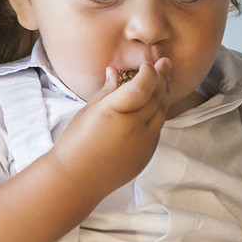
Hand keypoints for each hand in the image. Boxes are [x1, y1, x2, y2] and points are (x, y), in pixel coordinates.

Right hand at [49, 59, 170, 197]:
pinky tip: (156, 104)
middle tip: (165, 63)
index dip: (149, 72)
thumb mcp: (87, 112)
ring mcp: (143, 142)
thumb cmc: (76, 143)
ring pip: (162, 112)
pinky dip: (159, 113)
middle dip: (162, 77)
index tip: (147, 63)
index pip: (142, 86)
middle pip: (157, 97)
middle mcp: (133, 126)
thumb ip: (106, 91)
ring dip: (164, 94)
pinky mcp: (148, 153)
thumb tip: (114, 71)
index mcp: (114, 112)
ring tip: (164, 80)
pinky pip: (158, 128)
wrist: (79, 179)